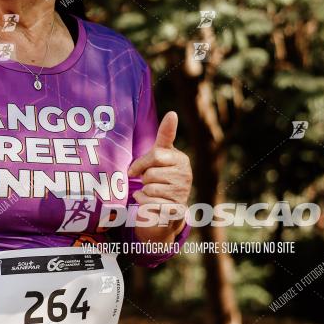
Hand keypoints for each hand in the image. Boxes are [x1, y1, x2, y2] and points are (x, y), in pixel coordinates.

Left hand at [127, 112, 191, 241]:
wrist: (165, 210)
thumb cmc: (159, 177)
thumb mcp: (160, 155)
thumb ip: (164, 136)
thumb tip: (173, 112)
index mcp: (181, 159)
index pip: (156, 155)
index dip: (140, 163)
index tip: (137, 165)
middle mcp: (186, 175)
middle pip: (150, 173)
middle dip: (143, 178)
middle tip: (149, 182)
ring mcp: (182, 193)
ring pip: (149, 188)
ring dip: (144, 191)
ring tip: (152, 192)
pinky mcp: (175, 210)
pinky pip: (149, 202)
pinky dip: (143, 202)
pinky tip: (150, 202)